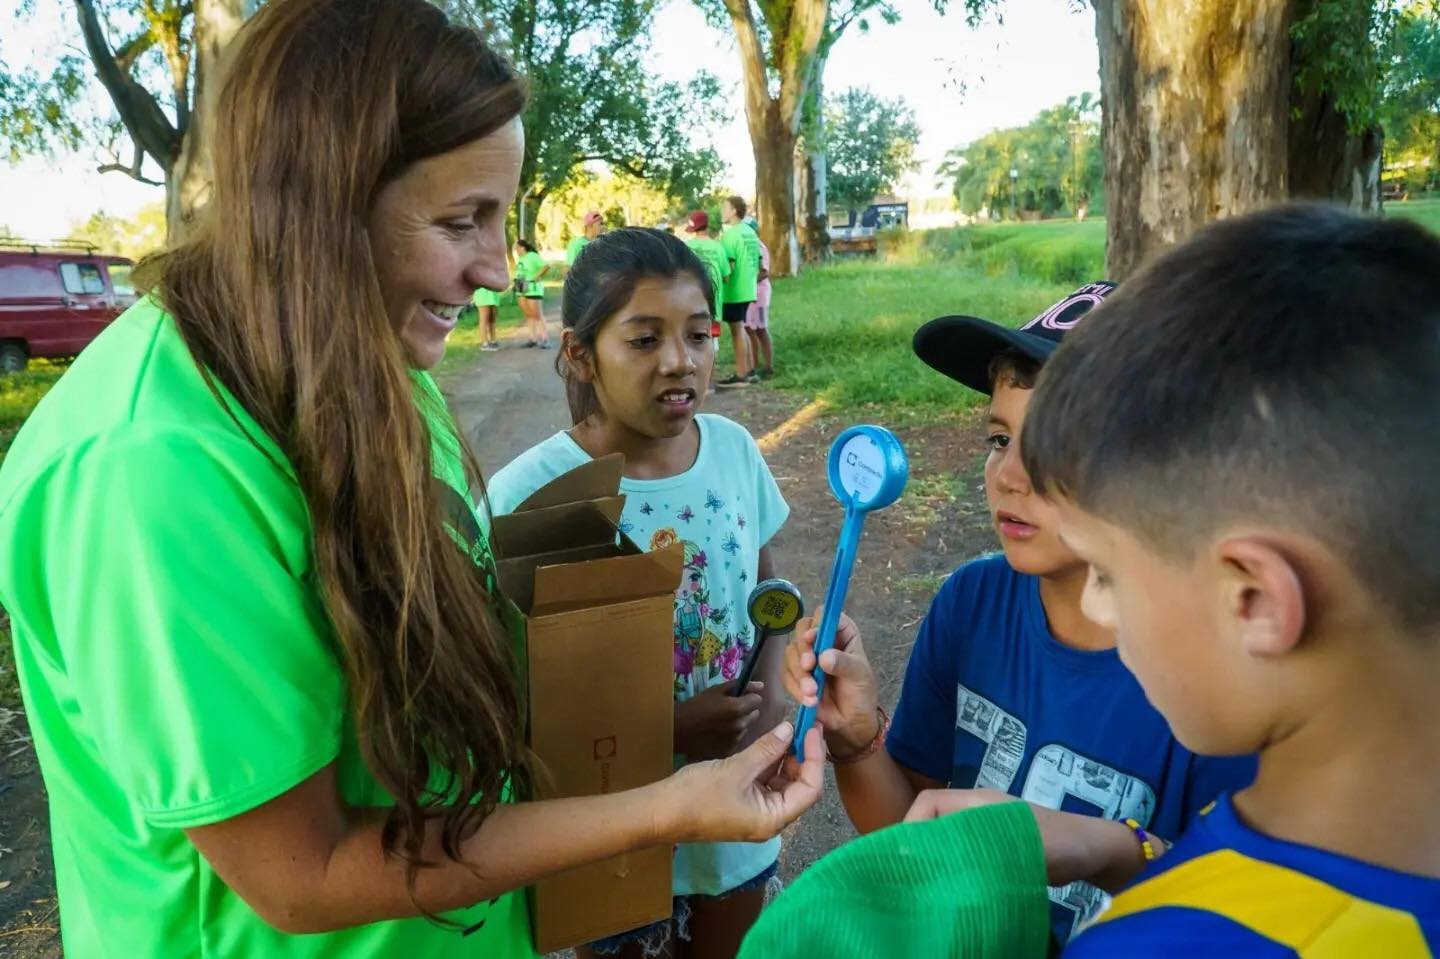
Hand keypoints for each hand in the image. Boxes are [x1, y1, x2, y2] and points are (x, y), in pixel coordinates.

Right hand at [659, 721, 824, 843]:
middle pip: (800, 786)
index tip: (813, 730)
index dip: (815, 757)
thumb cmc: (700, 794)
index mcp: (774, 819)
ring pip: (783, 783)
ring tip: (789, 730)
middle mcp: (770, 819)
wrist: (662, 811)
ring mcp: (757, 812)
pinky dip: (770, 763)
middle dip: (803, 756)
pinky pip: (766, 783)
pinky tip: (771, 742)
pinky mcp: (744, 803)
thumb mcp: (737, 768)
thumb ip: (767, 749)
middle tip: (803, 726)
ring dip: (786, 757)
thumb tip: (790, 728)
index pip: (810, 789)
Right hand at [674, 681, 762, 761]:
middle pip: (754, 714)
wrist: (677, 731)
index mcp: (738, 708)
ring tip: (721, 723)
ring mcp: (735, 740)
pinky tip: (718, 734)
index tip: (738, 697)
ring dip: (739, 723)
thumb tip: (761, 686)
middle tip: (728, 710)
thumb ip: (740, 686)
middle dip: (746, 710)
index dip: (748, 697)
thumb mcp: (715, 690)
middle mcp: (740, 726)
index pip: (757, 700)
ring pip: (746, 727)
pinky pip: (738, 740)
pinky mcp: (729, 751)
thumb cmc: (695, 706)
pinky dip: (732, 736)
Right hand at [782, 607, 877, 756]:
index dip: (817, 623)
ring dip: (799, 674)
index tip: (813, 639)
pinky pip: (786, 674)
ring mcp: (807, 657)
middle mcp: (822, 641)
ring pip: (791, 652)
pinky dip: (794, 687)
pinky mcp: (795, 675)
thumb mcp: (859, 676)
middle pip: (802, 629)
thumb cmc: (861, 694)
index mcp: (842, 633)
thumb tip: (824, 657)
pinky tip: (808, 700)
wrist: (850, 723)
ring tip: (813, 693)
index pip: (826, 615)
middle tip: (809, 666)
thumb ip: (844, 664)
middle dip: (803, 649)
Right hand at [904, 789, 1151, 891]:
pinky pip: (964, 856)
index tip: (904, 858)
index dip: (910, 826)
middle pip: (933, 823)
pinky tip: (955, 891)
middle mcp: (976, 812)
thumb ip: (970, 847)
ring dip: (936, 860)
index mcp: (976, 801)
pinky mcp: (997, 851)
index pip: (927, 804)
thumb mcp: (1011, 845)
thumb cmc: (1057, 842)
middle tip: (910, 879)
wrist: (1096, 852)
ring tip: (928, 888)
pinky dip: (954, 870)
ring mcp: (987, 831)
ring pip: (947, 841)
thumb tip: (928, 858)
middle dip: (918, 847)